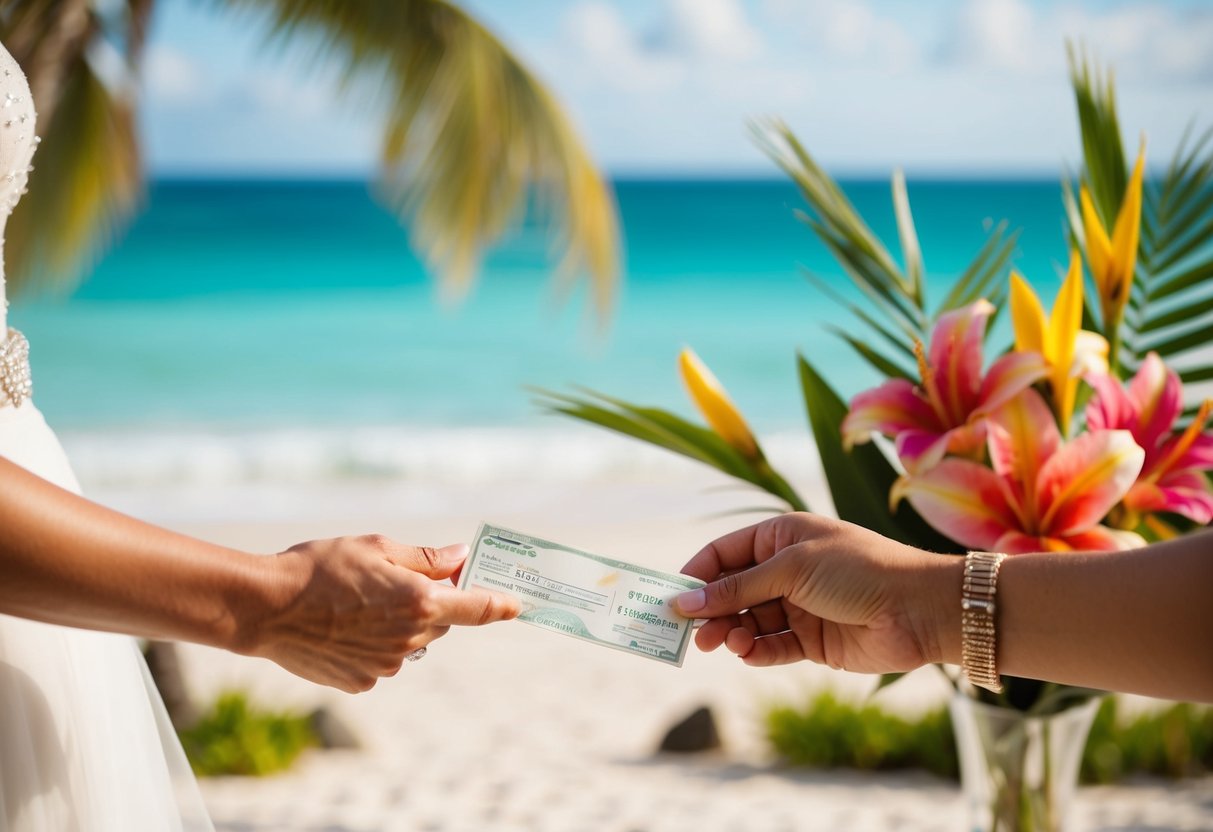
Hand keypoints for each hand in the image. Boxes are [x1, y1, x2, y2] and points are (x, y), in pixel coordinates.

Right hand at [240, 534, 520, 691]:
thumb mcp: (376, 547)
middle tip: (394, 583)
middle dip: (429, 602)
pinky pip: (381, 662)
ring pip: (409, 643)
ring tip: (355, 606)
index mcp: (419, 602)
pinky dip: (371, 646)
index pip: (476, 608)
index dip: (500, 606)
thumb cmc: (320, 567)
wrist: (265, 609)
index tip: (517, 605)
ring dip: (398, 626)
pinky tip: (341, 629)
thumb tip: (461, 557)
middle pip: (440, 621)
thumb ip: (425, 558)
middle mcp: (409, 639)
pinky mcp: (361, 683)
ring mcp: (386, 666)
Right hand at [675, 513, 955, 673]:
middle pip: (732, 591)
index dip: (696, 574)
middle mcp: (787, 570)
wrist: (919, 609)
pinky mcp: (813, 640)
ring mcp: (799, 606)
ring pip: (748, 621)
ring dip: (732, 632)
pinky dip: (757, 652)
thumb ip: (736, 587)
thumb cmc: (857, 570)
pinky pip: (773, 647)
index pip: (725, 553)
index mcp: (781, 536)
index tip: (670, 598)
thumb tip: (683, 601)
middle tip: (690, 633)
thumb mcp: (791, 568)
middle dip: (710, 610)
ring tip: (725, 643)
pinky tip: (749, 654)